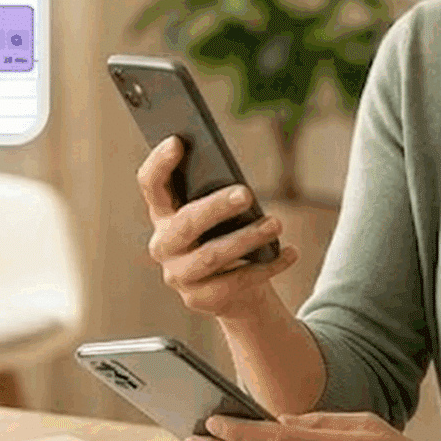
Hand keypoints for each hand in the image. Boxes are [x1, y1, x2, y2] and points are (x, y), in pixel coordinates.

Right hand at [135, 135, 298, 318]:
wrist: (233, 290)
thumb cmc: (226, 236)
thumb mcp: (220, 213)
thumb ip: (217, 193)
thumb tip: (235, 181)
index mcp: (163, 213)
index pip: (151, 185)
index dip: (160, 163)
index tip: (177, 141)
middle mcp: (164, 245)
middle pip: (185, 224)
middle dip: (215, 208)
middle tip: (246, 193)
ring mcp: (179, 275)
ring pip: (212, 256)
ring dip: (247, 238)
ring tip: (276, 224)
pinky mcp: (201, 299)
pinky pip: (237, 282)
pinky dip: (267, 266)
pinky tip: (289, 253)